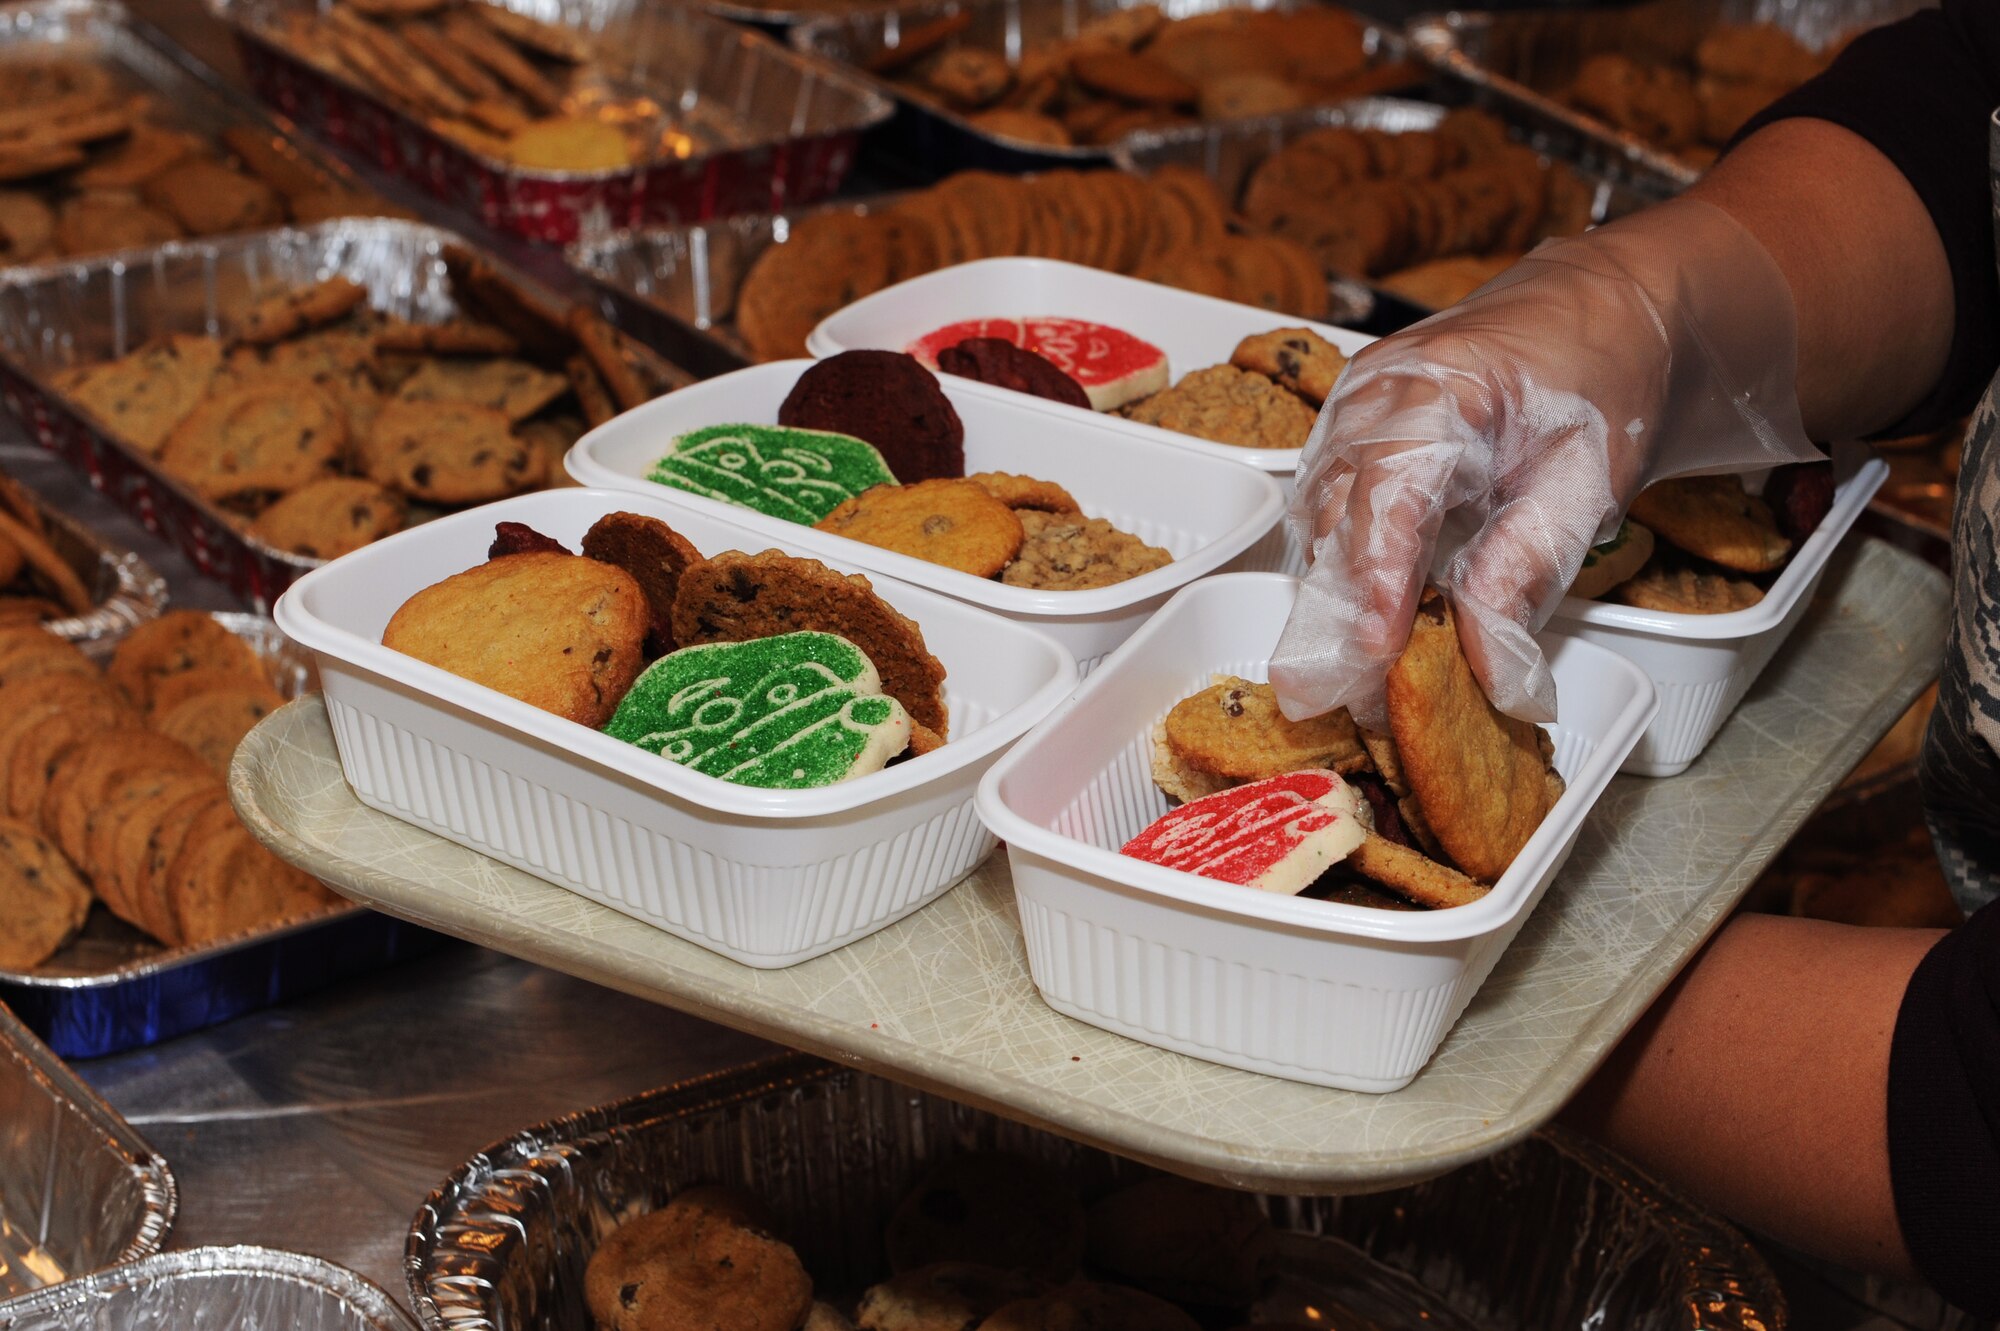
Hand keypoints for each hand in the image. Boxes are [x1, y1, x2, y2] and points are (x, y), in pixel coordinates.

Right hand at [1270, 199, 1823, 724]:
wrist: (1599, 314)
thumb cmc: (1599, 384)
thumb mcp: (1584, 486)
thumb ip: (1527, 577)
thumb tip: (1493, 676)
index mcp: (1437, 391)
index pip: (1386, 501)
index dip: (1373, 586)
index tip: (1372, 659)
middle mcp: (1371, 395)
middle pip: (1333, 521)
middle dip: (1341, 619)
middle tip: (1358, 705)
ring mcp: (1348, 410)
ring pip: (1317, 523)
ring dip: (1334, 604)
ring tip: (1361, 682)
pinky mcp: (1346, 433)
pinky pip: (1325, 510)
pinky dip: (1341, 571)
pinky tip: (1366, 624)